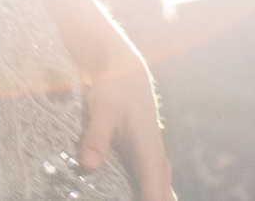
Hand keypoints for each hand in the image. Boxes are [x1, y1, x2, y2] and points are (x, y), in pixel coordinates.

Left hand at [78, 57, 173, 200]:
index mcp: (149, 151)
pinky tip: (141, 195)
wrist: (124, 66)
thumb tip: (89, 166)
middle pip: (165, 194)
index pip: (155, 193)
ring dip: (157, 197)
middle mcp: (155, 157)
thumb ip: (97, 137)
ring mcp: (151, 155)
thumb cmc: (115, 86)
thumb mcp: (103, 109)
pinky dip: (150, 192)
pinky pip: (152, 181)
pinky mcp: (143, 153)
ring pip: (161, 188)